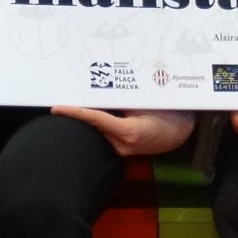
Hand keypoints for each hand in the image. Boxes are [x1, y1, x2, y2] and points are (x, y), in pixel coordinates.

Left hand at [53, 106, 194, 155]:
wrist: (181, 133)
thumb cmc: (168, 114)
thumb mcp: (148, 101)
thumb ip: (125, 97)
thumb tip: (100, 87)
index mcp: (129, 132)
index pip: (95, 120)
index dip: (75, 112)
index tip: (56, 107)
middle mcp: (121, 145)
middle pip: (91, 127)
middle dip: (76, 113)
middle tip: (59, 96)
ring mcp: (120, 149)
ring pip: (96, 131)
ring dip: (85, 118)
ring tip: (70, 99)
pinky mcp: (120, 148)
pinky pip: (102, 133)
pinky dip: (95, 122)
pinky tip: (88, 108)